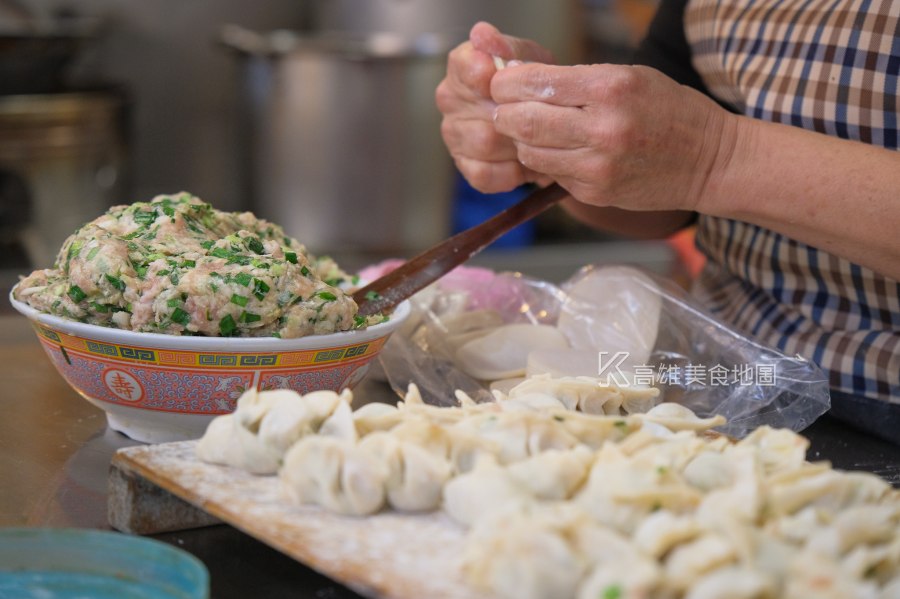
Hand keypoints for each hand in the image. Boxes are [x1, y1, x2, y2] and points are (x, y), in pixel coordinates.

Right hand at [435, 22, 554, 193]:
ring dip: (516, 144)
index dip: (488, 77)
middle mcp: (450, 100)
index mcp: (461, 68)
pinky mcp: (464, 166)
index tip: (506, 82)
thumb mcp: (529, 59)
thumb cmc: (533, 86)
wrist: (545, 119)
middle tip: (538, 116)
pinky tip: (523, 161)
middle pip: (479, 112)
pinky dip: (510, 172)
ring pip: (484, 143)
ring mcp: (454, 134)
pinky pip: (484, 174)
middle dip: (514, 116)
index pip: (464, 69)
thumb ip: (507, 47)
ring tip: (535, 140)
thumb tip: (482, 35)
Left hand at [490, 62, 735, 211]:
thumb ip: (574, 79)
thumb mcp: (628, 78)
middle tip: (505, 109)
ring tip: (531, 130)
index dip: (507, 84)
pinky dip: (546, 161)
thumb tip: (518, 77)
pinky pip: (551, 174)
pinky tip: (560, 151)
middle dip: (505, 113)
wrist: (709, 161)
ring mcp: (598, 166)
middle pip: (524, 122)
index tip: (502, 83)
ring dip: (522, 141)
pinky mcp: (595, 193)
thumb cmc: (667, 111)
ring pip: (530, 153)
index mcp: (611, 88)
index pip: (536, 84)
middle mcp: (603, 128)